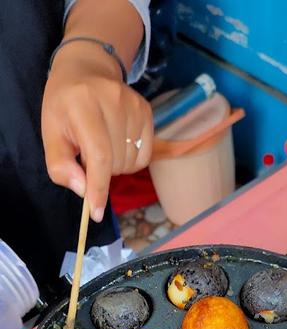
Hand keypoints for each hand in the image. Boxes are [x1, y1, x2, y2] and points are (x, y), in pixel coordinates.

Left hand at [41, 43, 152, 221]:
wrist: (87, 69)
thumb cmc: (64, 106)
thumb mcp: (51, 134)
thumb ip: (60, 165)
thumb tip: (84, 191)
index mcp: (83, 105)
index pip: (99, 155)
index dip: (98, 188)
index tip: (96, 212)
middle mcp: (113, 101)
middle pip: (116, 163)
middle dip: (101, 171)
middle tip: (87, 153)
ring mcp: (134, 105)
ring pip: (131, 163)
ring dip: (116, 166)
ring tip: (102, 145)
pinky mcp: (147, 111)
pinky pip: (144, 156)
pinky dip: (130, 160)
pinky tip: (117, 144)